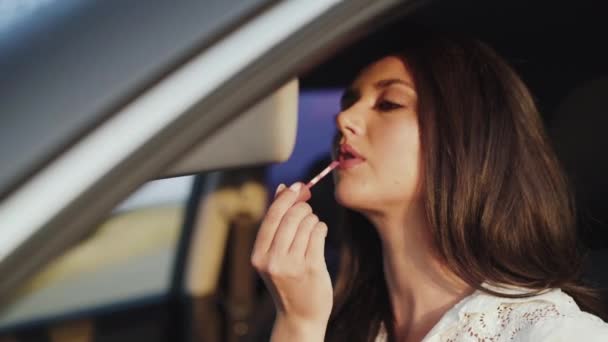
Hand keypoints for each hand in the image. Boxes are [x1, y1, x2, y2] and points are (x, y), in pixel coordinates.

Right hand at [251, 182, 333, 325]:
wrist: (300, 316)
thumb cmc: (288, 281)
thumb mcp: (274, 255)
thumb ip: (276, 223)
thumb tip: (282, 188)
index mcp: (258, 256)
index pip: (271, 217)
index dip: (286, 197)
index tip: (297, 185)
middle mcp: (272, 260)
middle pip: (291, 217)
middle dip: (303, 209)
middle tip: (307, 212)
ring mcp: (292, 265)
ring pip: (308, 223)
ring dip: (313, 221)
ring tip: (311, 230)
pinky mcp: (312, 268)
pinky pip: (319, 233)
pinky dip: (321, 228)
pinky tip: (318, 235)